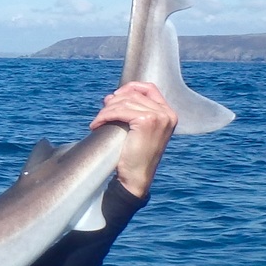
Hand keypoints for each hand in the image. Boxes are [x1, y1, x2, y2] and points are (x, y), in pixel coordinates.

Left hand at [89, 81, 176, 197]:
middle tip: (101, 113)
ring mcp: (159, 116)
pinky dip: (105, 116)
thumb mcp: (138, 131)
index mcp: (168, 114)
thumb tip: (111, 97)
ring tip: (98, 122)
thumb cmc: (135, 157)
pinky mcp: (147, 121)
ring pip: (125, 102)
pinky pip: (119, 111)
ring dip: (106, 111)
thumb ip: (132, 113)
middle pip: (134, 94)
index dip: (130, 88)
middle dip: (114, 101)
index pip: (150, 88)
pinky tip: (96, 125)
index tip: (114, 97)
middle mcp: (167, 113)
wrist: (136, 178)